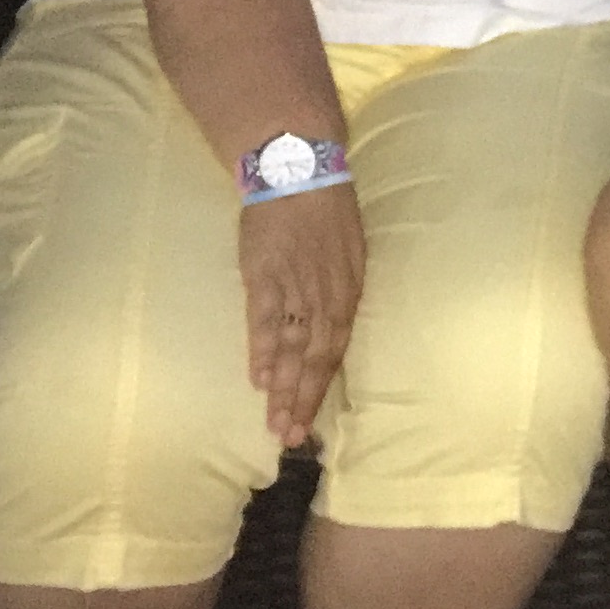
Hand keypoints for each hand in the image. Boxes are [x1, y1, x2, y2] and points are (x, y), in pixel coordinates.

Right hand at [237, 180, 364, 446]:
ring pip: (292, 348)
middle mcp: (327, 295)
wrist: (299, 169)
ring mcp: (295, 287)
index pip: (337, 351)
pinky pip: (265, 321)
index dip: (322, 388)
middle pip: (317, 358)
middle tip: (290, 439)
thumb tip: (327, 332)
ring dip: (283, 388)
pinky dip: (264, 352)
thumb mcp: (347, 255)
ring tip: (274, 424)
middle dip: (303, 401)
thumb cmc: (324, 212)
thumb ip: (338, 293)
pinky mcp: (264, 275)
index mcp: (349, 291)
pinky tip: (259, 381)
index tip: (311, 422)